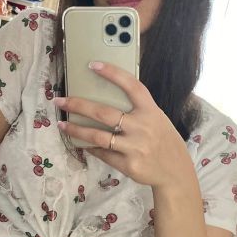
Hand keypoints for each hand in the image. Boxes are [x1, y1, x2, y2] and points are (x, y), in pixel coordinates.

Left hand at [55, 61, 192, 188]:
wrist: (176, 172)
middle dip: (78, 105)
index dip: (113, 74)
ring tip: (62, 125)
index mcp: (151, 111)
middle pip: (104, 113)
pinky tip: (81, 143)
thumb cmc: (163, 140)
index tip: (93, 65)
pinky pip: (103, 153)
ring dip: (76, 130)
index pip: (132, 86)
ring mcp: (135, 147)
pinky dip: (90, 147)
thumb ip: (137, 110)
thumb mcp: (157, 119)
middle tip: (60, 101)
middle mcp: (142, 127)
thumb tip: (104, 100)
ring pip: (97, 136)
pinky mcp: (128, 165)